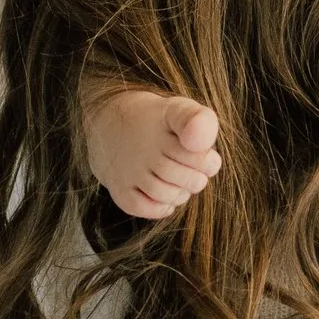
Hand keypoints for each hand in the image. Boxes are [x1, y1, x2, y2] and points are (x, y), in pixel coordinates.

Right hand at [82, 82, 223, 221]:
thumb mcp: (179, 110)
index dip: (208, 161)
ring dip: (180, 194)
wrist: (108, 125)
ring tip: (180, 183)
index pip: (196, 152)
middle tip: (196, 174)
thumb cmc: (157, 123)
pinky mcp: (118, 188)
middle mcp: (143, 147)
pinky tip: (164, 196)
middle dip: (196, 180)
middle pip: (184, 177)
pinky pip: (141, 207)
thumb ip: (201, 121)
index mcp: (163, 124)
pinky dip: (159, 207)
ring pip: (165, 194)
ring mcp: (128, 169)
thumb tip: (202, 145)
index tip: (209, 160)